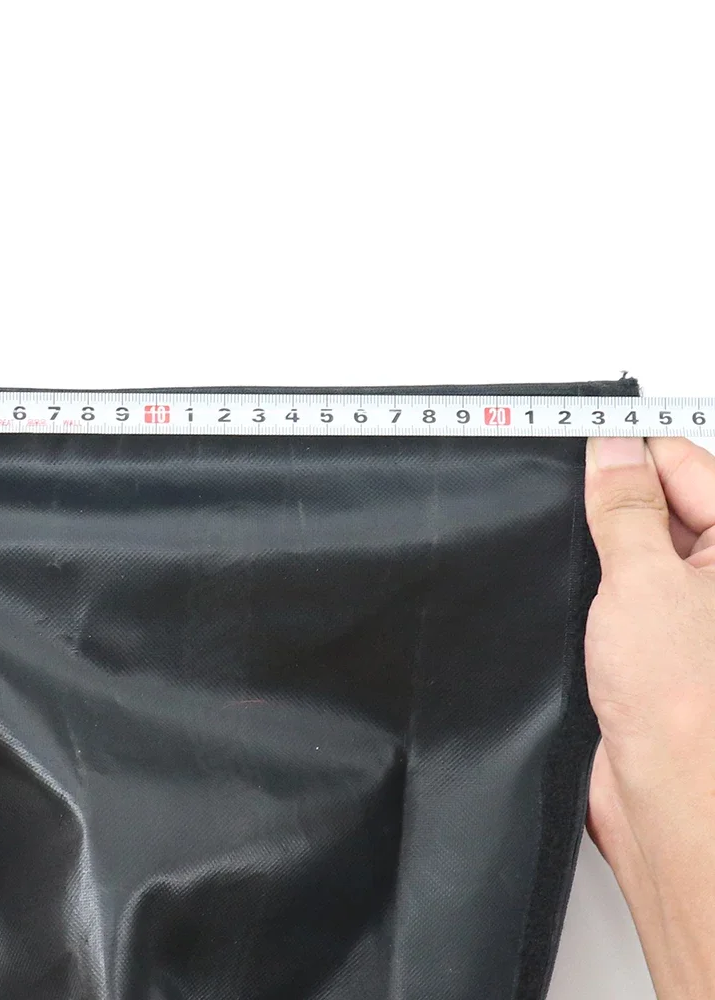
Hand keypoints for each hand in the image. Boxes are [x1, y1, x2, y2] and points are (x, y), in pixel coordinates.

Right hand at [584, 436, 714, 999]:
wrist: (670, 798)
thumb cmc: (689, 705)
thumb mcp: (644, 577)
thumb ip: (626, 506)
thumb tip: (611, 451)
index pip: (684, 464)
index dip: (628, 451)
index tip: (577, 443)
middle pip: (661, 501)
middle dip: (610, 496)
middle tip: (565, 491)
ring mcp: (690, 608)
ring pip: (634, 544)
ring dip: (598, 542)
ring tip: (570, 544)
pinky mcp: (655, 638)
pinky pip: (619, 585)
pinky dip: (591, 578)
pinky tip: (571, 583)